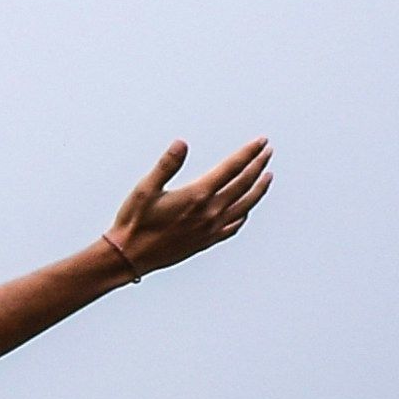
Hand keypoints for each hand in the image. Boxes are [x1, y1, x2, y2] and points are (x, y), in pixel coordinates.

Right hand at [98, 136, 272, 281]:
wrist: (131, 256)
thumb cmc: (135, 222)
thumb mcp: (145, 188)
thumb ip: (167, 164)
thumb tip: (182, 143)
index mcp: (197, 195)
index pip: (232, 168)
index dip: (248, 153)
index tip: (260, 142)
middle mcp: (210, 212)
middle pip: (244, 184)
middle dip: (258, 165)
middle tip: (268, 151)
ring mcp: (211, 228)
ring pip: (245, 205)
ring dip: (259, 189)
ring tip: (267, 176)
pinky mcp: (207, 241)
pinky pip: (234, 225)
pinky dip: (245, 213)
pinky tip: (247, 209)